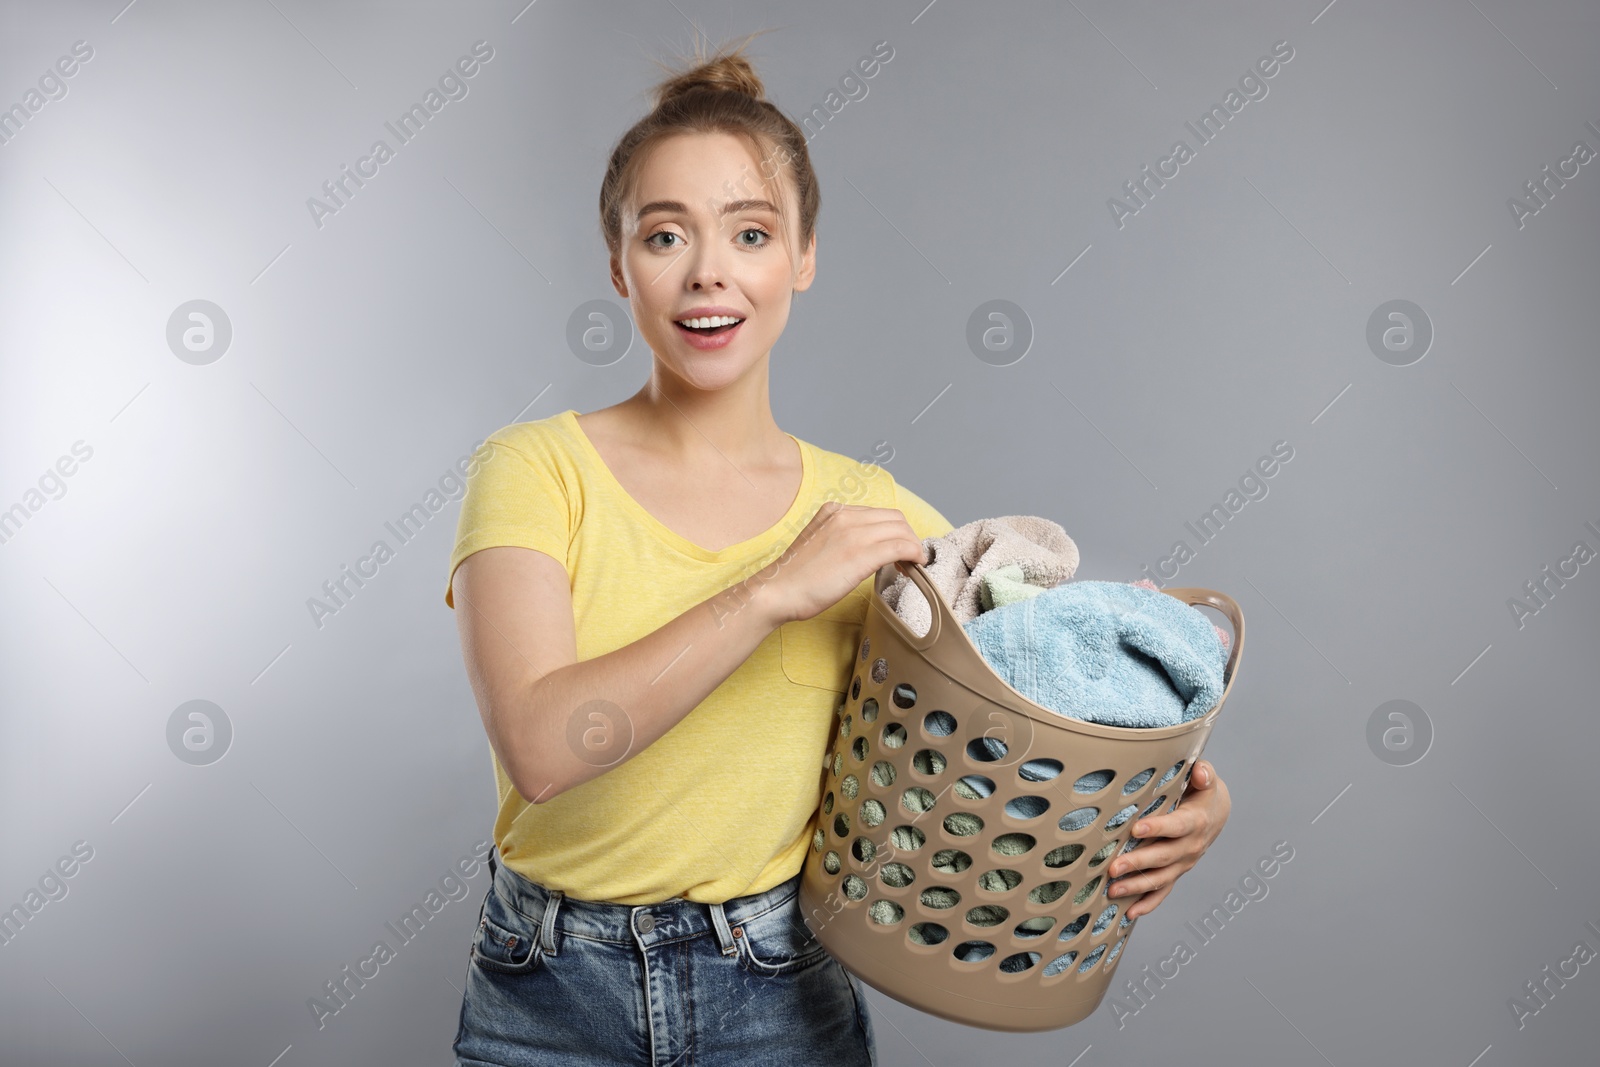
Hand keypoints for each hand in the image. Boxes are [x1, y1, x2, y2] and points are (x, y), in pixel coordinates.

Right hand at [757, 501, 926, 625]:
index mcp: (834, 510)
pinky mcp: (861, 553)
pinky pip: (901, 546)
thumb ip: (841, 537)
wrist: (778, 591)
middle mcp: (845, 515)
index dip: (895, 531)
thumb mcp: (819, 543)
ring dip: (913, 547)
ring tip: (911, 567)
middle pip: (895, 519)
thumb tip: (867, 550)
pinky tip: (914, 568)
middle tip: (908, 560)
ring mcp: (854, 532)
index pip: (879, 514)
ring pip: (902, 531)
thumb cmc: (796, 578)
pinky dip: (914, 555)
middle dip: (908, 537)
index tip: (897, 551)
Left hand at [1103, 758, 1229, 919]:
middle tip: (1113, 868)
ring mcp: (1183, 863)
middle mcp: (1190, 846)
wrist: (1216, 813)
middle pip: (1163, 857)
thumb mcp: (1206, 779)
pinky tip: (1129, 913)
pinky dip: (1148, 903)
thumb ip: (1203, 773)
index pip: (1176, 826)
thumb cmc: (1202, 791)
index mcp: (1195, 821)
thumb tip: (1200, 771)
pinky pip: (1163, 891)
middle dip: (1138, 863)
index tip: (1136, 829)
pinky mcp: (1176, 872)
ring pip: (1160, 878)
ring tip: (1113, 890)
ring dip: (1136, 886)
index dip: (1157, 828)